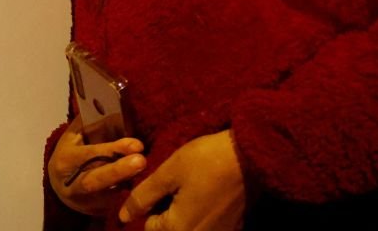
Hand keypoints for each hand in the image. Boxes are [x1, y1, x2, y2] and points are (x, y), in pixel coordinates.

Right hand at [48, 122, 145, 215]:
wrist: (61, 186)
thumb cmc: (72, 153)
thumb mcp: (74, 137)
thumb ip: (89, 122)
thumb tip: (107, 98)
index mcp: (66, 160)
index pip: (89, 154)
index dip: (112, 149)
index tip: (137, 145)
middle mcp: (73, 183)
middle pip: (95, 179)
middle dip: (119, 171)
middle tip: (141, 161)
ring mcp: (86, 201)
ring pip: (108, 195)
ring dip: (129, 185)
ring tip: (148, 176)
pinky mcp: (99, 211)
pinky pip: (117, 204)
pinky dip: (132, 194)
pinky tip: (145, 186)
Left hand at [119, 130, 245, 230]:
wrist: (253, 153)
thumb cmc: (207, 159)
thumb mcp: (169, 172)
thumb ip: (143, 196)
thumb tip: (123, 216)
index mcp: (178, 229)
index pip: (150, 225)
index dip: (153, 202)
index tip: (166, 182)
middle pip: (171, 228)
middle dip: (170, 208)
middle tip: (182, 182)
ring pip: (190, 226)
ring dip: (187, 210)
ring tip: (196, 185)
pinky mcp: (233, 227)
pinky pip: (209, 224)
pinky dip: (206, 211)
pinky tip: (212, 191)